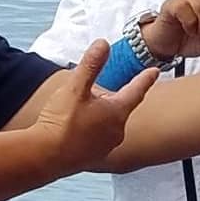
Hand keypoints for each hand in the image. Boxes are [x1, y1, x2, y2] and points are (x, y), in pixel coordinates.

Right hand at [32, 40, 159, 174]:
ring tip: (76, 113)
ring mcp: (106, 146)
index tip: (154, 71)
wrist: (45, 156)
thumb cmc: (61, 123)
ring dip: (97, 114)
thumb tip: (103, 44)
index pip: (136, 90)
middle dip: (107, 97)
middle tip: (87, 93)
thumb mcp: (76, 87)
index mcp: (117, 113)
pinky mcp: (94, 156)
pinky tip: (73, 129)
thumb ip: (91, 64)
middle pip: (118, 106)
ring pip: (107, 122)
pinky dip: (90, 129)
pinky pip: (97, 136)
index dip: (145, 79)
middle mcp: (117, 132)